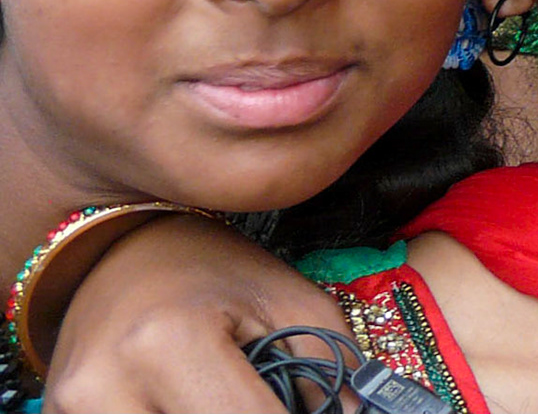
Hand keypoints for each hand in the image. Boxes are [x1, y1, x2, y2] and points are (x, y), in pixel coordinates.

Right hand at [42, 215, 349, 413]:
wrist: (120, 249)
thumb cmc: (210, 267)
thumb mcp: (287, 297)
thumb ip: (331, 363)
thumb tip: (357, 413)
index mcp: (167, 342)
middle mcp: (104, 385)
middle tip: (277, 400)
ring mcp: (73, 408)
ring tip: (237, 396)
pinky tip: (202, 402)